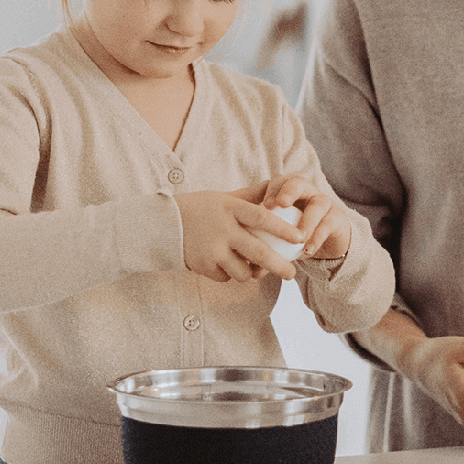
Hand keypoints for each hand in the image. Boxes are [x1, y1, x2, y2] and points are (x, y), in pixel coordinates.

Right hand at [174, 190, 302, 282]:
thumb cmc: (199, 208)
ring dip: (251, 274)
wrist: (164, 224)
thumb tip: (272, 185)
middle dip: (278, 266)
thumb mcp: (223, 197)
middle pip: (258, 251)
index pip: (262, 218)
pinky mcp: (203, 265)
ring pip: (243, 271)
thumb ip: (248, 196)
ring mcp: (213, 249)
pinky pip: (226, 277)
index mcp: (231, 208)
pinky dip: (229, 275)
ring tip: (253, 270)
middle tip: (292, 275)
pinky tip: (225, 265)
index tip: (300, 238)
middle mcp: (224, 229)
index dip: (283, 228)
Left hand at [260, 175, 352, 259]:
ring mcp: (324, 202)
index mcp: (288, 190)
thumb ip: (266, 246)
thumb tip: (250, 268)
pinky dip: (317, 237)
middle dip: (288, 191)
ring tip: (298, 238)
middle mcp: (307, 191)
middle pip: (298, 182)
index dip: (271, 191)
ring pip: (317, 205)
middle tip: (281, 204)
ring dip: (307, 221)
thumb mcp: (279, 238)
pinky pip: (327, 225)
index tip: (264, 205)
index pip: (279, 182)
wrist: (326, 241)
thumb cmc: (294, 235)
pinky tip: (308, 250)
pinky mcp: (338, 218)